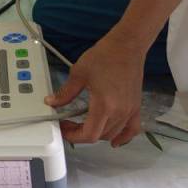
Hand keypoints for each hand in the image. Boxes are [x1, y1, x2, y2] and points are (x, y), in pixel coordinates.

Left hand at [44, 31, 146, 146]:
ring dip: (98, 134)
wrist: (127, 46)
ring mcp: (130, 111)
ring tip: (84, 125)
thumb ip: (65, 92)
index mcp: (104, 105)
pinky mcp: (136, 106)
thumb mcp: (78, 73)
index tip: (64, 128)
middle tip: (69, 123)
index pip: (89, 134)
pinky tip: (115, 141)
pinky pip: (132, 129)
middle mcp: (119, 112)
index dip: (74, 136)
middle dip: (81, 134)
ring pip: (113, 134)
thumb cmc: (104, 56)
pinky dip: (123, 137)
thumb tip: (51, 102)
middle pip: (100, 136)